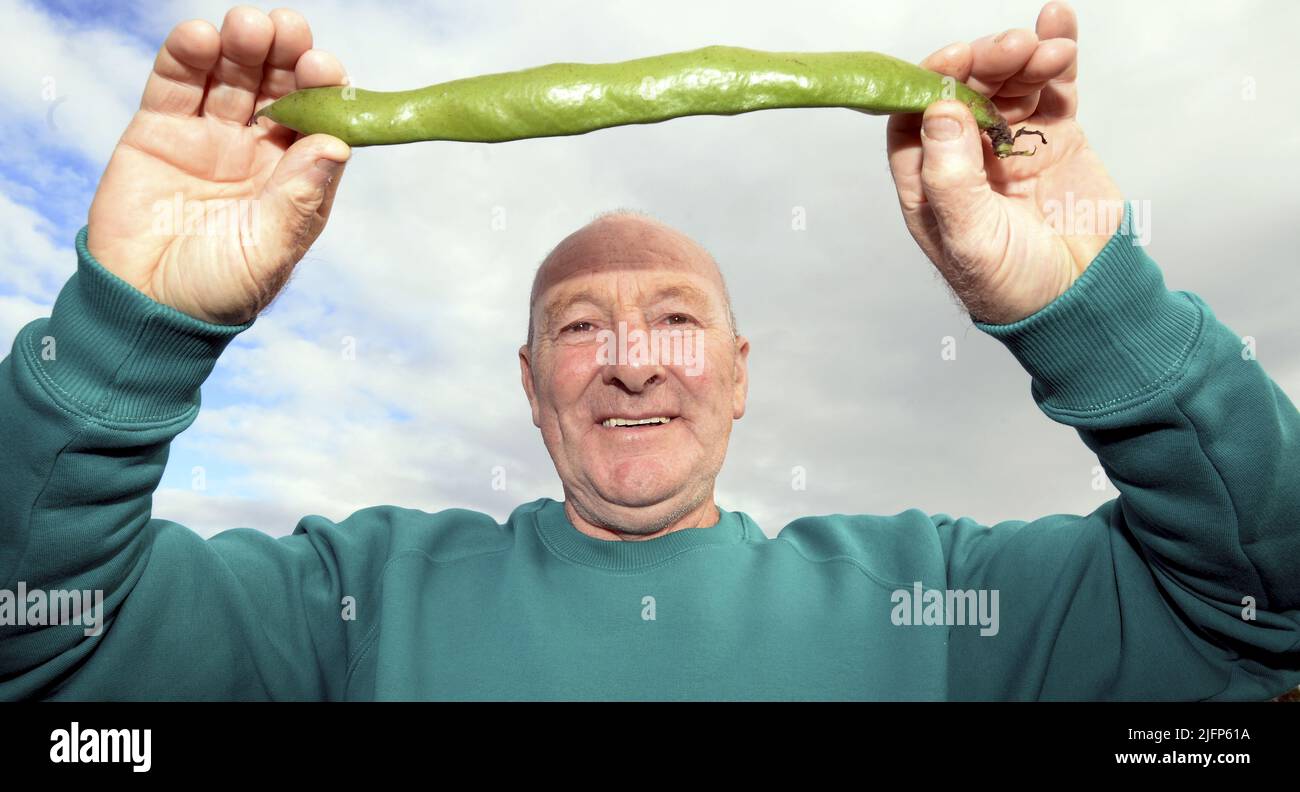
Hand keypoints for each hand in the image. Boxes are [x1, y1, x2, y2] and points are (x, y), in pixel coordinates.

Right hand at [86, 6, 349, 324]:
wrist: (144, 308)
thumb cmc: (217, 292)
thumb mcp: (267, 253)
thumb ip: (298, 199)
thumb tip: (338, 145)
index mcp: (295, 179)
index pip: (318, 120)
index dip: (323, 90)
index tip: (323, 67)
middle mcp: (257, 151)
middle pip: (278, 86)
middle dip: (285, 54)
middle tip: (287, 28)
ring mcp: (209, 136)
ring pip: (230, 76)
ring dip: (241, 45)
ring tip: (246, 26)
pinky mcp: (160, 130)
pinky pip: (176, 84)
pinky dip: (186, 55)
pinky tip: (199, 36)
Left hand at [886, 1, 1125, 324]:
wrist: (1081, 301)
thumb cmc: (1014, 285)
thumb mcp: (971, 238)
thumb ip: (951, 177)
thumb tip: (938, 111)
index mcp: (929, 183)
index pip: (914, 119)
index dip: (930, 84)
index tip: (955, 60)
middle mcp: (964, 158)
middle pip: (962, 92)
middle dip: (983, 63)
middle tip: (1010, 48)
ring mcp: (1009, 144)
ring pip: (1006, 83)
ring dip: (1022, 57)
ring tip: (1045, 49)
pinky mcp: (1054, 138)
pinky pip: (1051, 88)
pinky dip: (1055, 56)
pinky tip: (1059, 27)